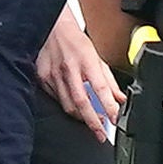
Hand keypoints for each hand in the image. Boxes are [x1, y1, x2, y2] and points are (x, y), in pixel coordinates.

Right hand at [36, 1, 122, 138]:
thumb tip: (120, 98)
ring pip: (67, 105)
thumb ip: (109, 79)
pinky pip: (56, 100)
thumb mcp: (97, 56)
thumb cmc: (75, 41)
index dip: (108, 106)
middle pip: (81, 102)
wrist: (52, 28)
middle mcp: (69, 69)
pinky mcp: (42, 78)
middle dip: (92, 122)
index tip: (114, 119)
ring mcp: (54, 75)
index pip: (100, 88)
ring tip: (91, 122)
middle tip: (101, 135)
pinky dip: (67, 107)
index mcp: (86, 60)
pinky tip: (74, 108)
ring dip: (80, 117)